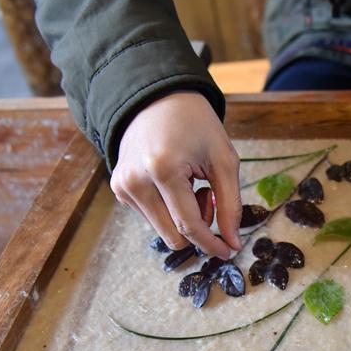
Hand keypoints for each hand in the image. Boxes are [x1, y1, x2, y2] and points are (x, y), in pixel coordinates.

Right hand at [110, 91, 240, 258]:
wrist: (158, 99)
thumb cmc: (196, 125)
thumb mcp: (224, 160)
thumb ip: (231, 205)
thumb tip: (232, 243)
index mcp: (163, 170)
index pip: (189, 226)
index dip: (211, 243)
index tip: (229, 251)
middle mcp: (135, 181)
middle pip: (174, 236)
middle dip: (199, 227)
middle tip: (209, 196)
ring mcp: (123, 186)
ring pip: (163, 230)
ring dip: (184, 219)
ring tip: (192, 186)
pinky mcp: (118, 189)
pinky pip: (151, 218)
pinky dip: (169, 211)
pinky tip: (176, 185)